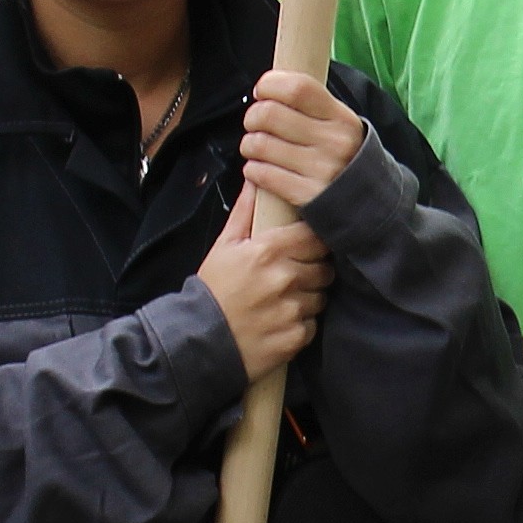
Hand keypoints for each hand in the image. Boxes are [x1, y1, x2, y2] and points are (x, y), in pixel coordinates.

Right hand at [193, 189, 326, 373]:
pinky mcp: (295, 337)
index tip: (305, 248)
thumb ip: (244, 213)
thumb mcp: (223, 246)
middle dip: (312, 271)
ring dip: (308, 298)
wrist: (199, 341)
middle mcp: (285, 278)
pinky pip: (312, 324)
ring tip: (284, 301)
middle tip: (293, 277)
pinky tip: (280, 322)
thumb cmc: (212, 290)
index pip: (315, 237)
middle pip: (324, 268)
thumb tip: (254, 181)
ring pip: (320, 297)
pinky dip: (300, 324)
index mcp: (269, 250)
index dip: (313, 243)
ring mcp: (292, 309)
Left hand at [232, 69, 368, 214]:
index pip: (297, 88)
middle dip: (252, 117)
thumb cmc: (343, 158)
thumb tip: (270, 86)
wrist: (370, 204)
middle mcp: (334, 142)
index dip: (270, 85)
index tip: (263, 92)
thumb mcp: (340, 125)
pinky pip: (262, 174)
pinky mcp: (308, 196)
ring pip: (259, 144)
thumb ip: (312, 105)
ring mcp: (321, 170)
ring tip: (256, 149)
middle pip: (269, 114)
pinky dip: (253, 170)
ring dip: (249, 145)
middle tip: (254, 124)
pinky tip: (260, 170)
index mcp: (341, 118)